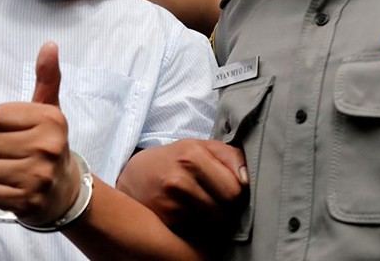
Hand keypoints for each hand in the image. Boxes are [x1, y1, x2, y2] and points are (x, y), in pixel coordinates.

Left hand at [0, 42, 80, 225]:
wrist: (65, 191)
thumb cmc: (49, 143)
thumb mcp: (49, 109)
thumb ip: (46, 77)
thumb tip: (49, 44)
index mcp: (50, 120)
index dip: (3, 125)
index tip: (20, 132)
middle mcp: (47, 147)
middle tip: (16, 154)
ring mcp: (39, 177)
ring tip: (13, 171)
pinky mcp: (27, 201)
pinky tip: (12, 188)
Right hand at [115, 139, 247, 240]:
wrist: (132, 176)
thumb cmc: (173, 160)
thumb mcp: (197, 147)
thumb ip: (228, 156)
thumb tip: (247, 180)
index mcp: (191, 154)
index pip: (236, 187)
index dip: (237, 190)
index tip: (229, 188)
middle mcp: (179, 178)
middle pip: (228, 207)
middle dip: (228, 206)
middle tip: (216, 198)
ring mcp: (170, 202)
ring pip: (216, 223)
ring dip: (215, 218)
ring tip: (201, 205)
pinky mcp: (165, 220)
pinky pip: (200, 231)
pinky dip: (200, 226)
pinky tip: (188, 214)